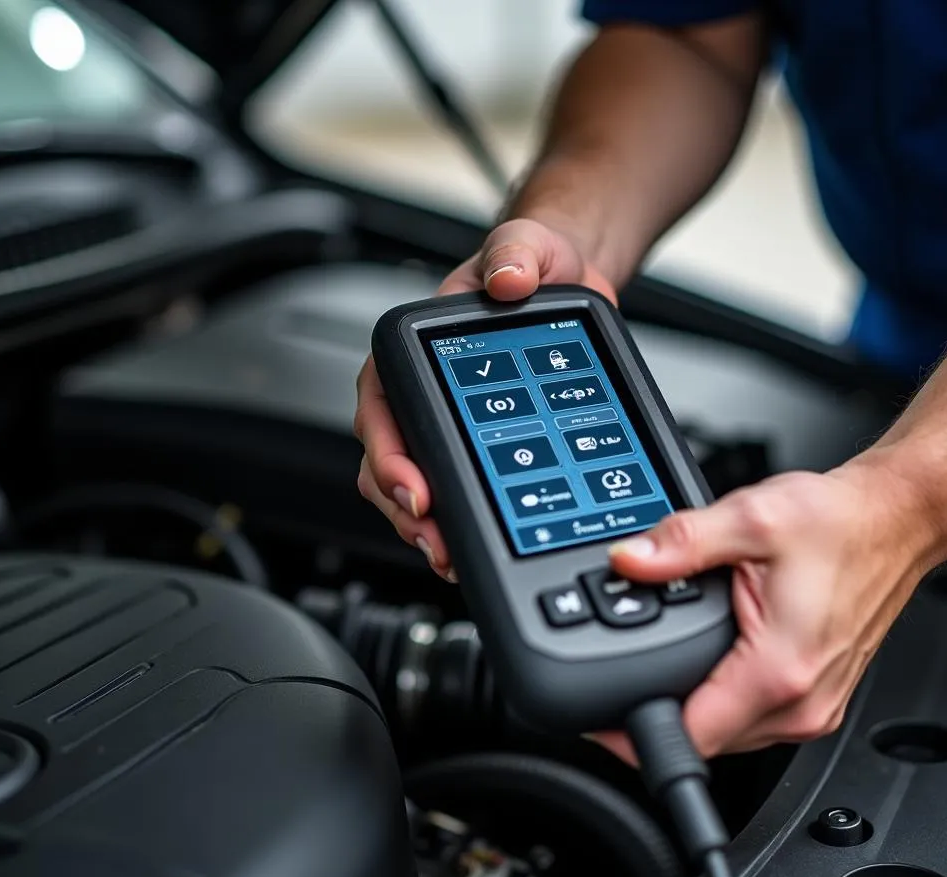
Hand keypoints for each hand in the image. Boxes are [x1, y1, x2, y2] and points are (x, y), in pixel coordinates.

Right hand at [355, 218, 614, 579]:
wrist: (564, 285)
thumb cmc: (531, 268)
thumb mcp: (528, 250)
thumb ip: (517, 255)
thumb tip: (511, 278)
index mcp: (411, 351)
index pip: (382, 407)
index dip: (389, 454)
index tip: (414, 488)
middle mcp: (417, 394)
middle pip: (387, 462)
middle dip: (404, 509)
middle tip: (433, 541)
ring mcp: (442, 427)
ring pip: (410, 489)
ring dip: (423, 528)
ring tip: (449, 556)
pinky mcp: (473, 449)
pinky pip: (450, 494)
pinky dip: (454, 524)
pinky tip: (472, 545)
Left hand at [599, 458, 942, 758]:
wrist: (894, 522)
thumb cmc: (842, 523)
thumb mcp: (752, 518)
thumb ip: (682, 542)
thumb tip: (629, 560)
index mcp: (779, 671)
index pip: (687, 738)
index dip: (631, 732)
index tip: (601, 715)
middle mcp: (800, 704)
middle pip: (701, 739)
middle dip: (657, 710)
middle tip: (634, 662)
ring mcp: (811, 708)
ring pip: (725, 735)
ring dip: (692, 704)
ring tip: (679, 653)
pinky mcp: (814, 701)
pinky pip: (749, 720)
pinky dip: (723, 697)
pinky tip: (716, 659)